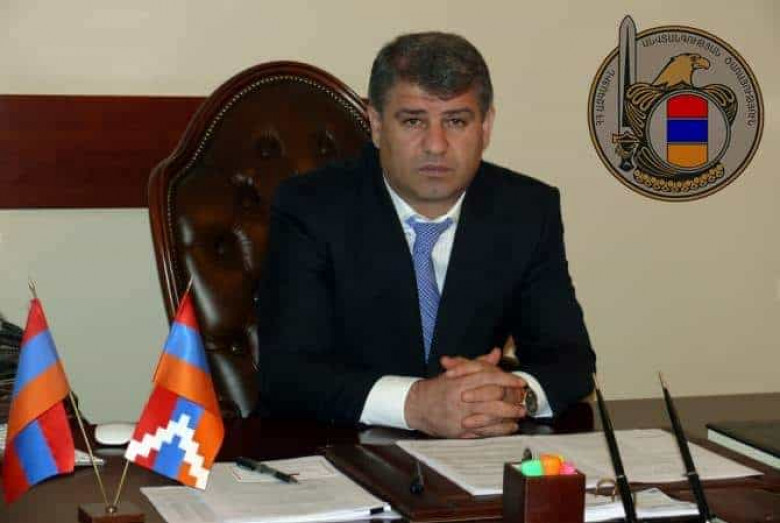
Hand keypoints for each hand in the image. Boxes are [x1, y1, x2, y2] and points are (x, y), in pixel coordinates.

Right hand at [404, 351, 525, 437]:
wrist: (416, 406)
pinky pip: (484, 431)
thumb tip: (496, 353)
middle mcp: (461, 398)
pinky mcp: (460, 431)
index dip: (508, 379)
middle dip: (512, 398)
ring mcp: (461, 416)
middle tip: (523, 399)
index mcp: (461, 381)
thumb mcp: (456, 372)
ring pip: (491, 415)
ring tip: (520, 413)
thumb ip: (478, 363)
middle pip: (493, 397)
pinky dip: (500, 430)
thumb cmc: (438, 388)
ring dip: (509, 415)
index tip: (520, 382)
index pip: (489, 377)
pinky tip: (509, 427)